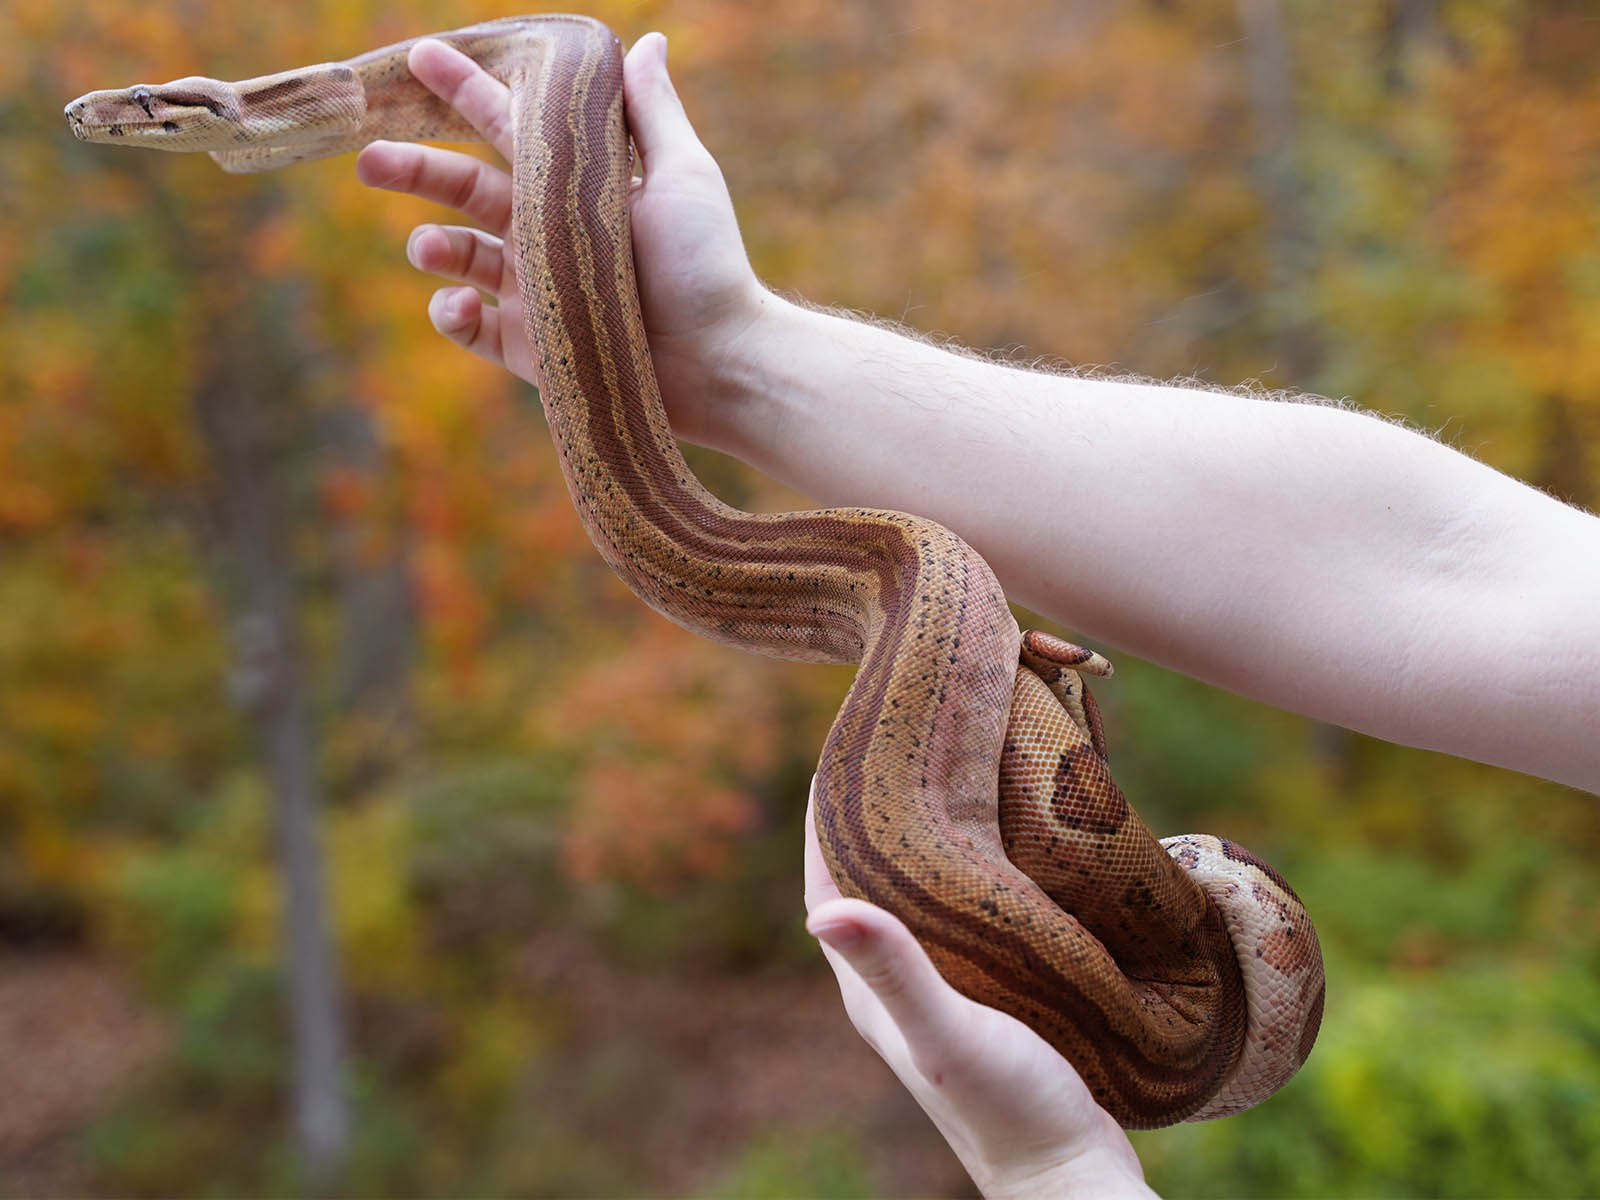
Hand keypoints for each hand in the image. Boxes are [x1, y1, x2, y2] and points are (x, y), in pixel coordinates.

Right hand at [355, 31, 765, 448]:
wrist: (719, 362)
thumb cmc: (707, 266)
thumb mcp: (684, 176)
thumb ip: (652, 112)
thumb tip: (646, 40)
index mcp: (577, 187)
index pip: (510, 127)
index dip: (467, 90)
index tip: (423, 54)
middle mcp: (549, 235)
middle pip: (466, 188)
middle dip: (416, 169)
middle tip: (370, 158)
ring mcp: (535, 293)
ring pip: (461, 257)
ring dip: (433, 246)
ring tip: (428, 246)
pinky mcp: (530, 349)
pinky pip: (471, 329)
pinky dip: (452, 315)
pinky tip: (459, 305)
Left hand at [803, 779, 1158, 1198]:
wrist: (1071, 1175)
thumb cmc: (1008, 1111)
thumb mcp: (948, 1035)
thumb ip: (894, 973)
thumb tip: (821, 912)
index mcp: (869, 983)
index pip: (827, 875)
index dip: (827, 808)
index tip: (849, 740)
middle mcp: (898, 978)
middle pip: (872, 873)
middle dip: (880, 806)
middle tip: (909, 733)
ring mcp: (945, 984)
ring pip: (924, 888)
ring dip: (931, 831)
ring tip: (958, 764)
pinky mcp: (993, 990)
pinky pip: (970, 909)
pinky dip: (978, 864)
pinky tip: (1012, 836)